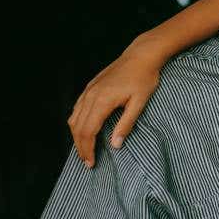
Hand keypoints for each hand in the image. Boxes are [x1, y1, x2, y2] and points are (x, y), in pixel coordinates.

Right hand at [67, 41, 163, 167]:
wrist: (142, 55)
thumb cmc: (144, 78)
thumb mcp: (140, 102)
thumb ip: (126, 124)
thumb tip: (115, 145)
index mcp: (102, 101)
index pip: (88, 131)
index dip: (88, 149)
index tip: (91, 163)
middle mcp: (90, 96)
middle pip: (77, 127)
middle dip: (80, 147)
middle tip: (87, 162)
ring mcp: (88, 90)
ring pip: (74, 118)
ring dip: (76, 136)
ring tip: (85, 149)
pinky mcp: (90, 87)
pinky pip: (77, 108)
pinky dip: (76, 122)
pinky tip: (83, 130)